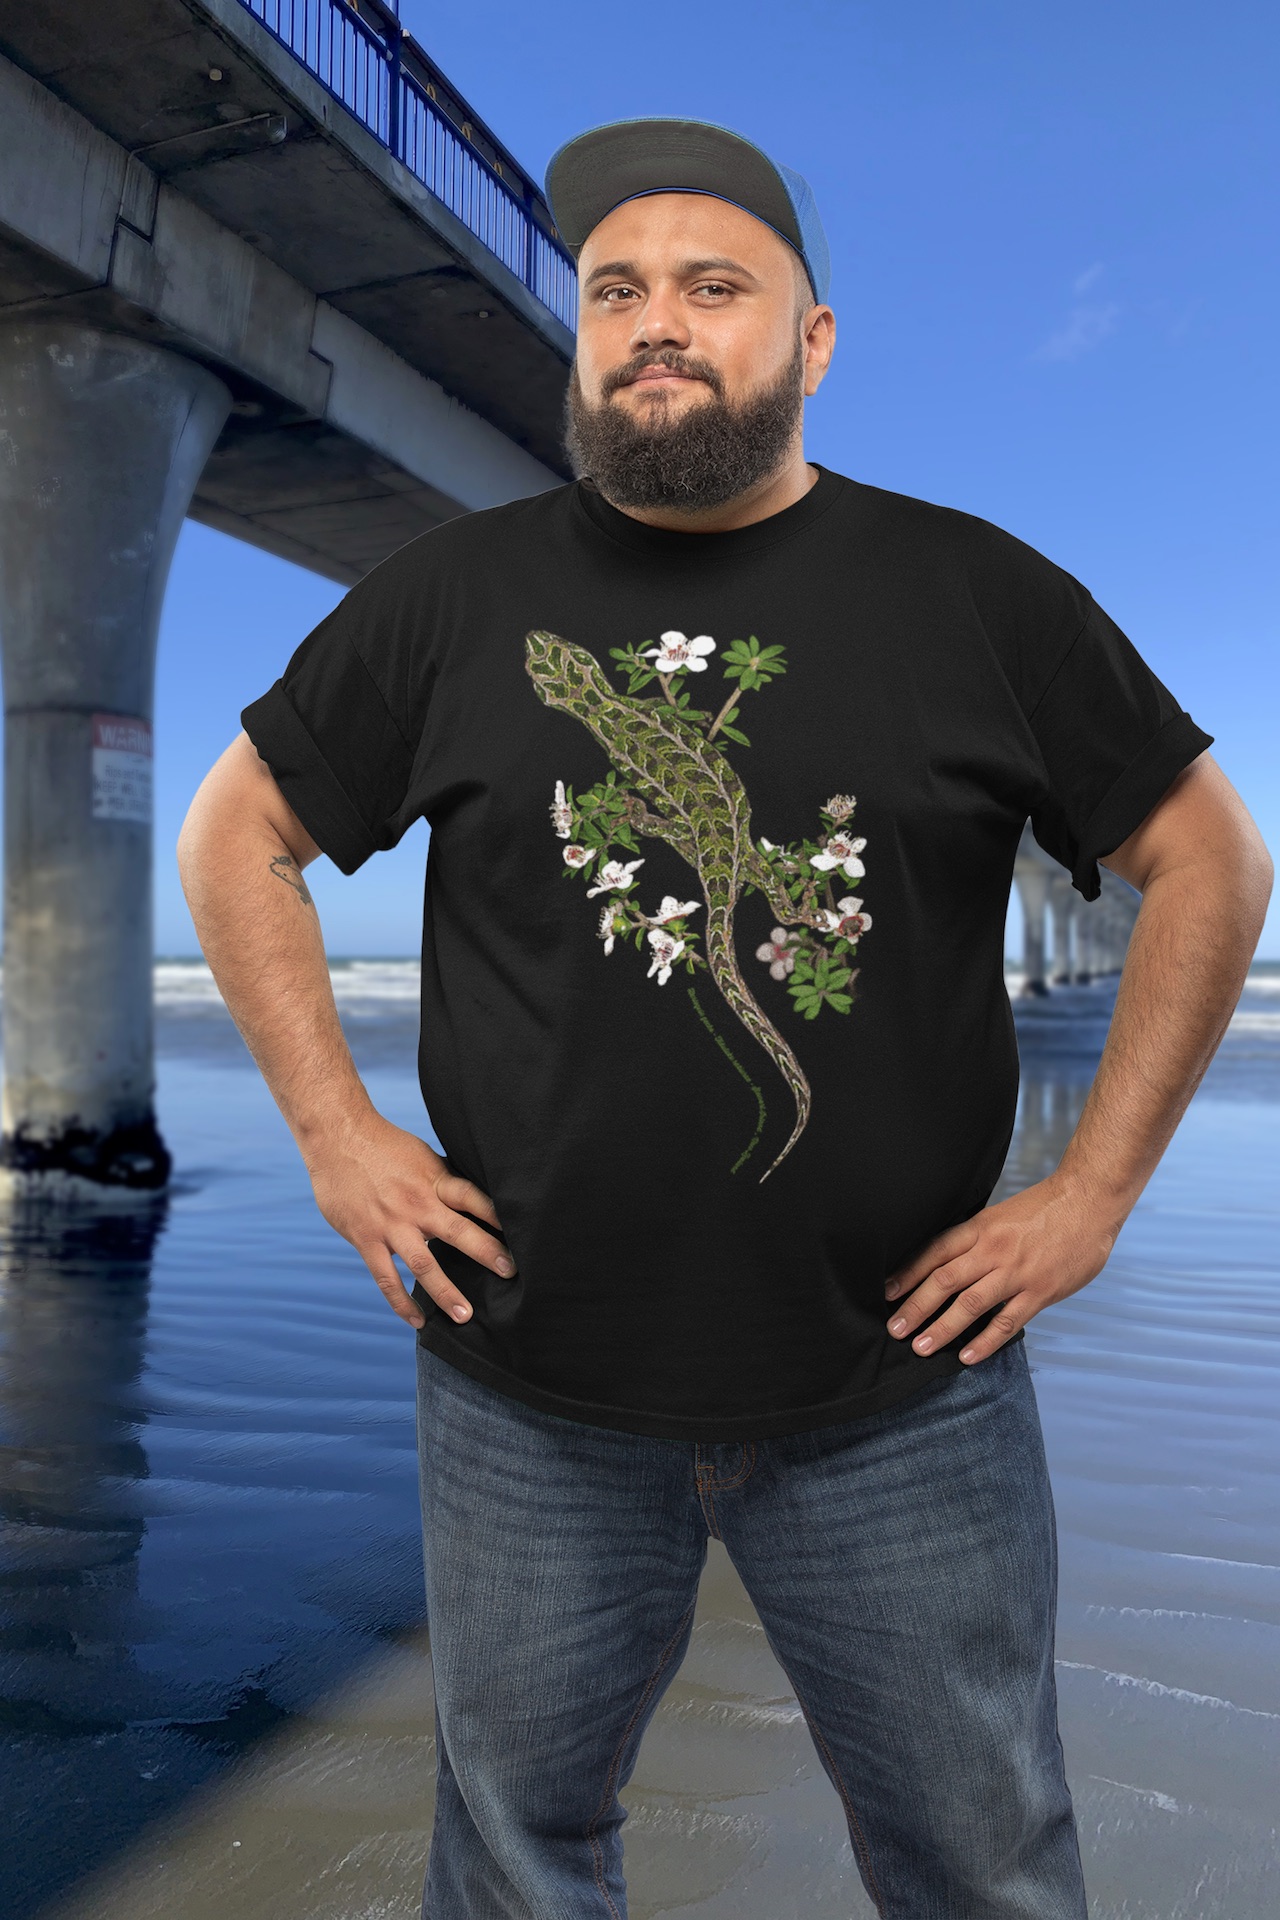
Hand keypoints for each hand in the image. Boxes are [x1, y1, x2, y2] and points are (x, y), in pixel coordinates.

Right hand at [304, 1111, 511, 1329]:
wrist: (337, 1138)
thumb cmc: (384, 1145)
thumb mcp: (423, 1155)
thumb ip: (445, 1180)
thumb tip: (474, 1197)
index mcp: (435, 1180)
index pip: (474, 1198)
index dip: (498, 1215)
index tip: (523, 1234)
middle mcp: (417, 1204)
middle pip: (458, 1232)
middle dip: (487, 1254)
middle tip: (511, 1274)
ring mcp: (391, 1224)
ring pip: (423, 1264)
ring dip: (446, 1292)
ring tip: (465, 1316)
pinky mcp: (366, 1239)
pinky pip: (386, 1278)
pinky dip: (402, 1302)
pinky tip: (418, 1320)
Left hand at [883, 1174, 1120, 1364]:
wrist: (1089, 1201)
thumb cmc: (1045, 1208)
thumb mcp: (1000, 1214)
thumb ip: (977, 1238)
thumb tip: (948, 1259)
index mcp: (980, 1228)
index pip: (934, 1252)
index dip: (908, 1273)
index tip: (887, 1292)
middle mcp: (992, 1250)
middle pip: (944, 1281)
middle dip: (915, 1307)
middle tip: (895, 1329)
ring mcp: (1016, 1272)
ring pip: (970, 1304)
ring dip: (942, 1328)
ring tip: (921, 1347)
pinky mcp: (1040, 1292)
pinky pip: (1007, 1322)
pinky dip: (985, 1341)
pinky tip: (967, 1357)